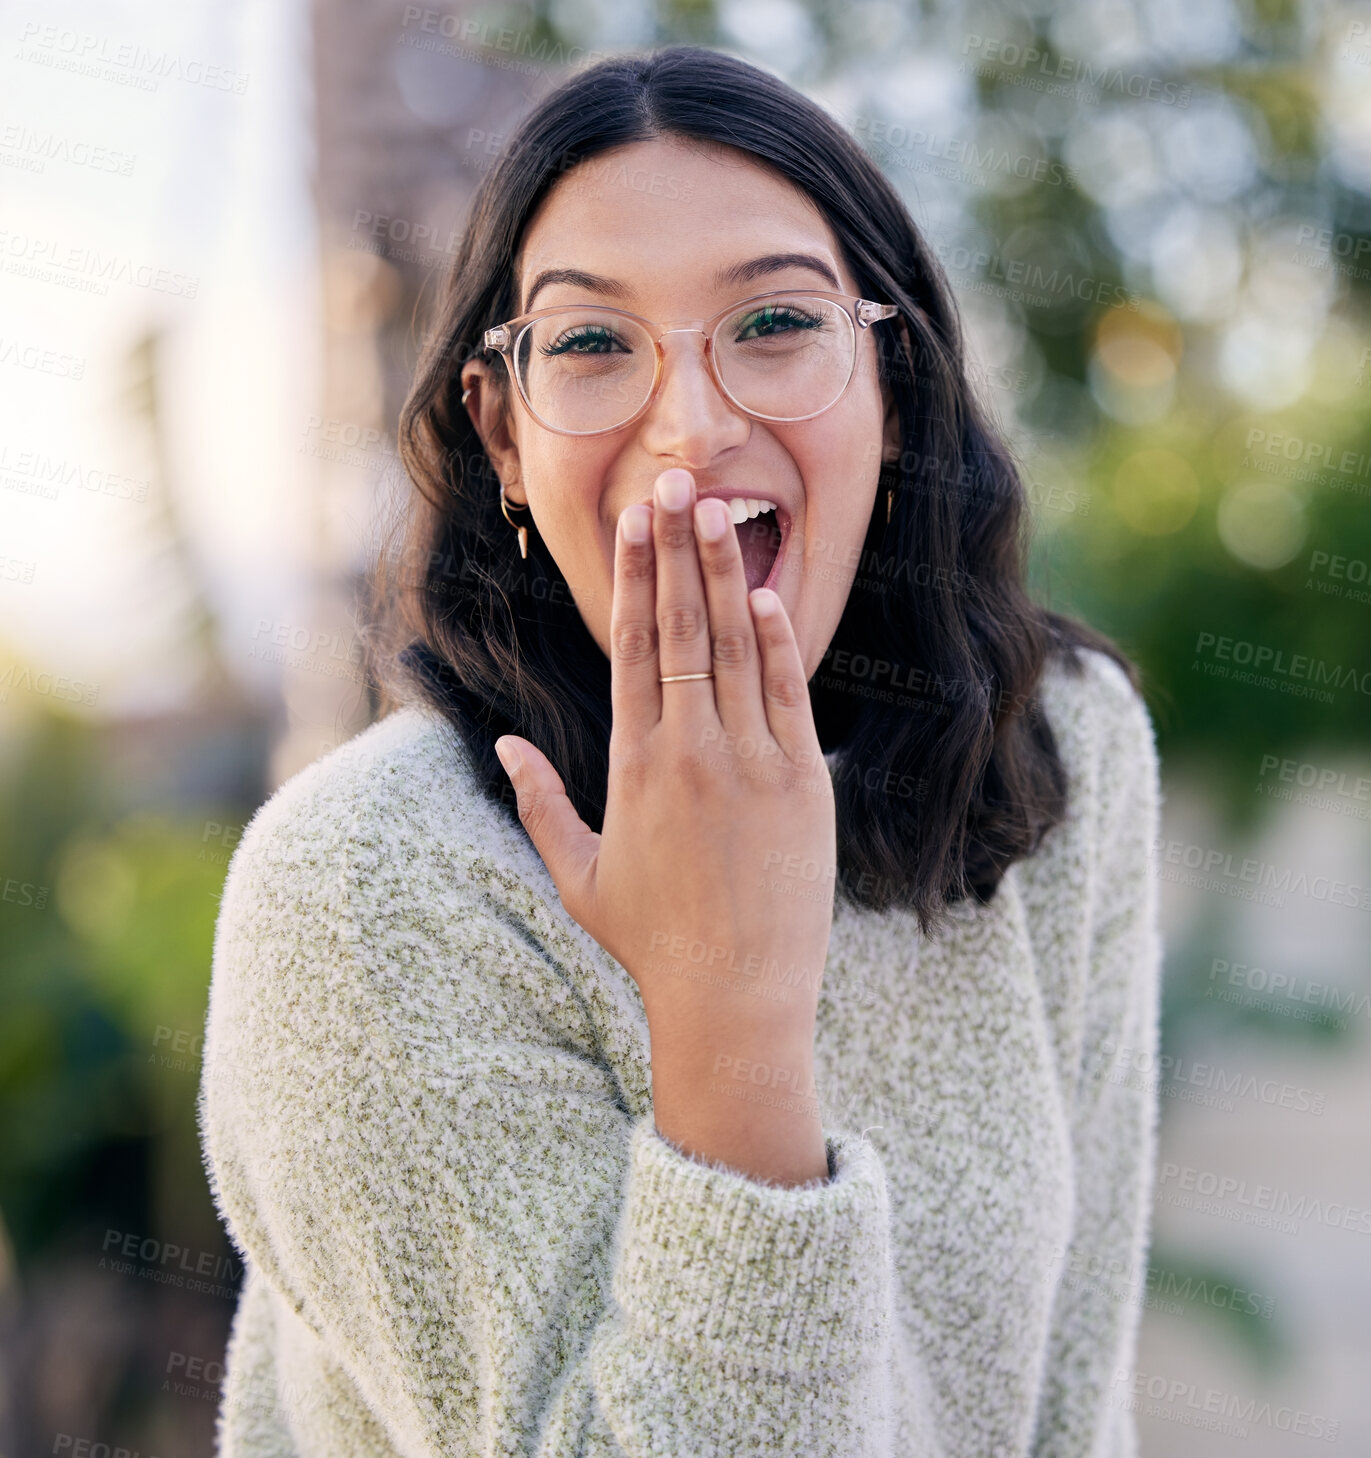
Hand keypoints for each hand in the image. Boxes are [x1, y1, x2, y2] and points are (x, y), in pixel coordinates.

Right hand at [495, 467, 835, 1180]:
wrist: (736, 998)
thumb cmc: (650, 941)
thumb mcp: (579, 875)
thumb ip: (538, 804)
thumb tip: (504, 746)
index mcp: (633, 765)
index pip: (631, 647)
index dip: (633, 576)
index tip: (634, 520)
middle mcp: (690, 750)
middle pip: (680, 627)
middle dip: (676, 549)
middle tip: (676, 478)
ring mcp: (753, 763)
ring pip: (734, 648)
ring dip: (724, 574)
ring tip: (719, 510)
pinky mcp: (802, 783)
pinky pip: (788, 695)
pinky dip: (776, 642)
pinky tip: (764, 594)